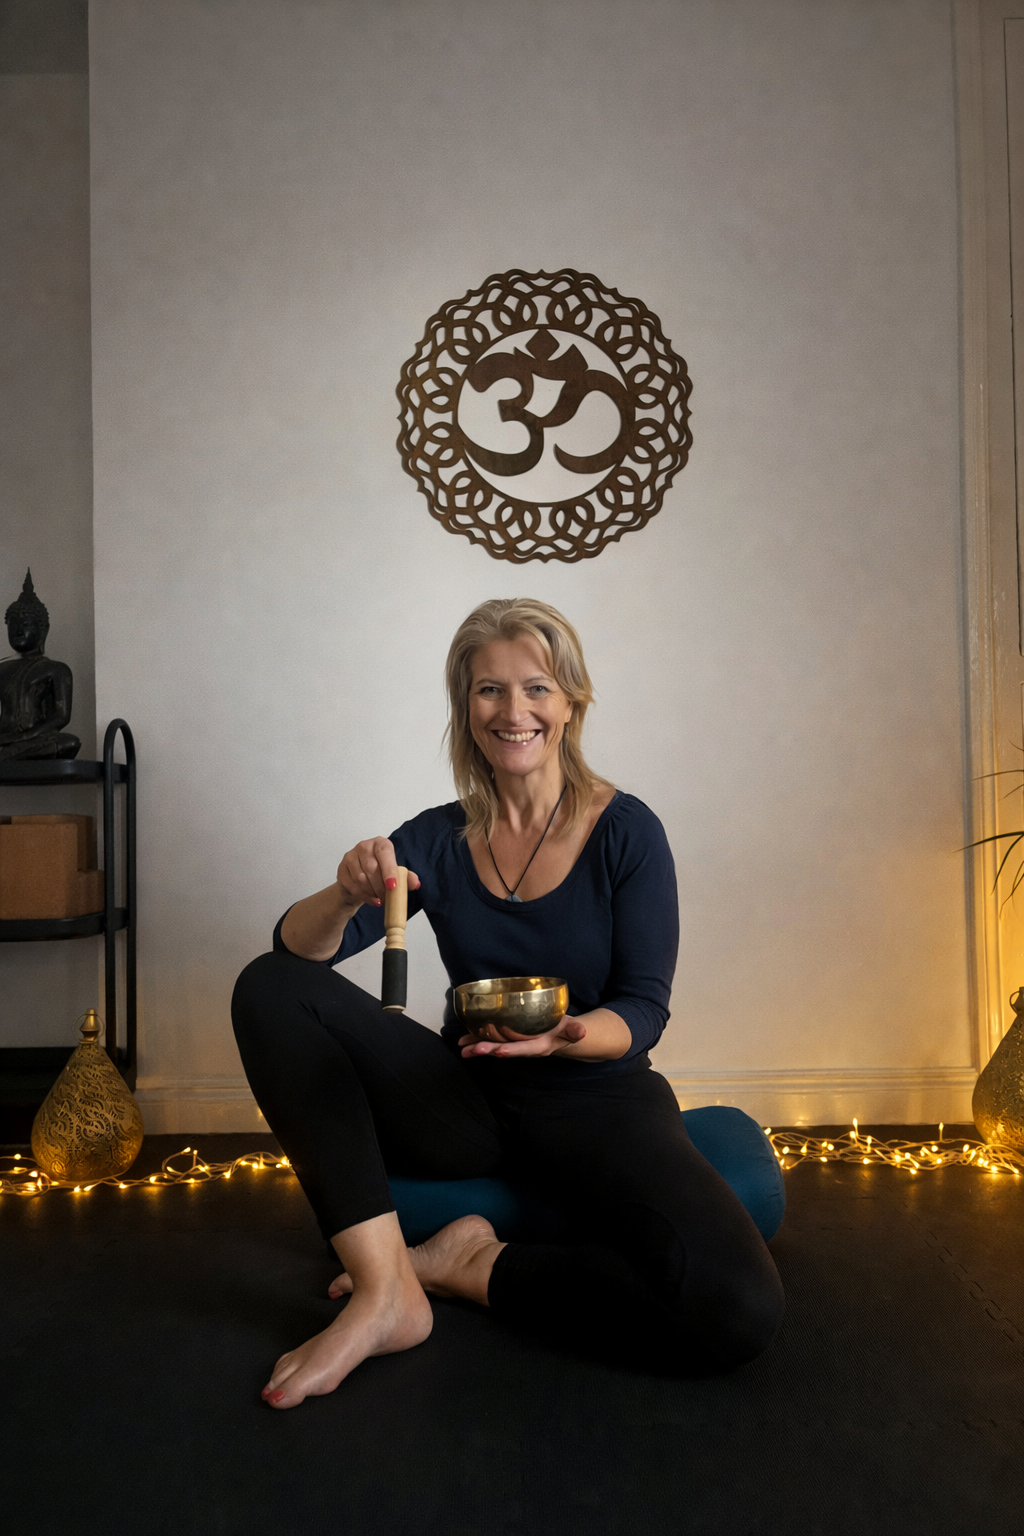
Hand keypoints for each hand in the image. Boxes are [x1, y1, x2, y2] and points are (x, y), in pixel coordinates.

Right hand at [336, 837, 420, 911]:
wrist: (359, 883)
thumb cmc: (379, 875)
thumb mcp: (395, 874)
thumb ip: (406, 877)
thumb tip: (415, 883)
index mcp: (380, 843)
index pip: (384, 852)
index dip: (389, 870)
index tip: (393, 886)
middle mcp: (364, 846)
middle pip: (372, 867)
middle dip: (381, 886)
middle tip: (388, 898)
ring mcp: (350, 856)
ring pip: (361, 878)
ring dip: (372, 892)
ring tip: (381, 899)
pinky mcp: (341, 869)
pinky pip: (352, 886)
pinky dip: (364, 896)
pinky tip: (372, 900)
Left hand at [458, 1016, 586, 1058]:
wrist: (559, 1037)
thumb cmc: (565, 1030)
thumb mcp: (572, 1029)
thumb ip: (575, 1030)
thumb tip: (583, 1032)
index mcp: (539, 1046)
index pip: (525, 1049)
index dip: (513, 1050)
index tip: (500, 1052)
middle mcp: (524, 1048)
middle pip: (505, 1049)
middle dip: (489, 1050)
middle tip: (474, 1050)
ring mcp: (515, 1045)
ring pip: (495, 1047)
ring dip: (478, 1048)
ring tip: (463, 1049)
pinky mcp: (509, 1040)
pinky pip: (492, 1041)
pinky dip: (477, 1040)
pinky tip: (463, 1041)